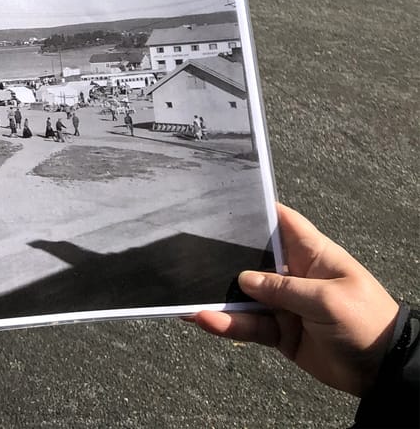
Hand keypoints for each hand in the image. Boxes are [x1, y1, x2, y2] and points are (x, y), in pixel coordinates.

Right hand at [191, 203, 398, 395]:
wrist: (383, 371)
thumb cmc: (367, 322)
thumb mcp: (327, 299)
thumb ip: (283, 288)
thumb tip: (244, 280)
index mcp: (313, 255)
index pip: (282, 222)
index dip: (257, 210)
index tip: (224, 202)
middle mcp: (294, 276)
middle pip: (252, 260)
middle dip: (224, 257)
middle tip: (190, 252)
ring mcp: (285, 304)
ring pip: (244, 297)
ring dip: (220, 299)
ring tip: (190, 301)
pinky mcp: (279, 332)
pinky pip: (248, 325)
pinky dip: (227, 324)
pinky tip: (207, 320)